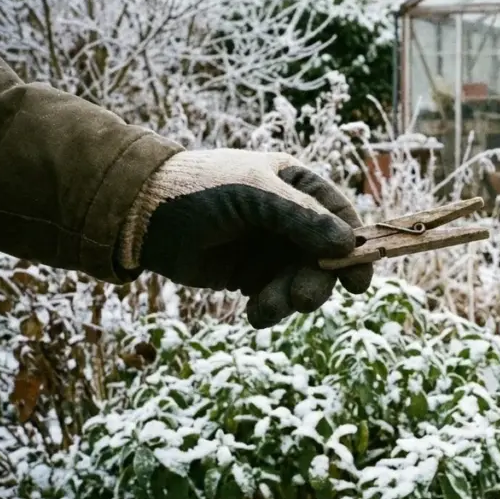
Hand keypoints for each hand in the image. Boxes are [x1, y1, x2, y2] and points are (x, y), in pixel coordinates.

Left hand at [118, 148, 372, 327]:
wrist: (140, 215)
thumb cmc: (200, 190)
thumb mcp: (254, 194)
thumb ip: (300, 217)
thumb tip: (347, 244)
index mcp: (296, 185)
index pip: (339, 217)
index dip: (355, 248)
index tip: (359, 282)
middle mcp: (290, 218)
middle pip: (323, 256)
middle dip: (316, 281)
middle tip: (303, 300)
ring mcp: (270, 247)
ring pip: (300, 280)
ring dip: (289, 298)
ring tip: (265, 310)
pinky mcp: (249, 274)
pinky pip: (274, 296)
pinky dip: (270, 308)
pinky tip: (255, 313)